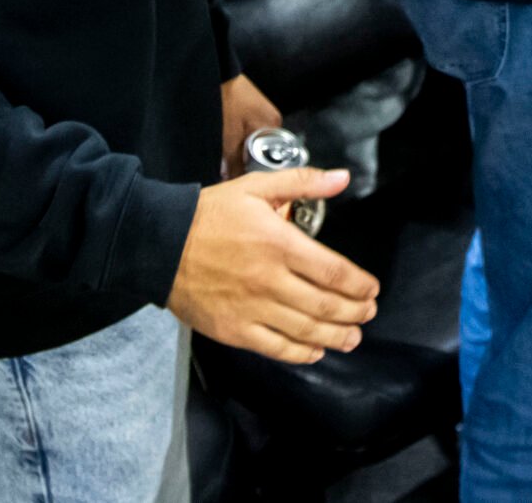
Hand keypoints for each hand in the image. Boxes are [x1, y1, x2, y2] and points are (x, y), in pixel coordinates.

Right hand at [168, 170, 379, 363]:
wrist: (159, 245)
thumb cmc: (210, 214)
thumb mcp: (257, 187)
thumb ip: (303, 182)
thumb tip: (342, 178)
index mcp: (280, 244)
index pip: (333, 272)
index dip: (359, 285)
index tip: (372, 289)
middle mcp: (270, 280)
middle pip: (325, 304)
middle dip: (354, 312)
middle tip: (368, 313)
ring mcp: (251, 309)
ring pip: (305, 330)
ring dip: (335, 335)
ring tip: (353, 337)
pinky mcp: (233, 330)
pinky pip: (274, 348)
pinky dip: (300, 353)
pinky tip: (315, 351)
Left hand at [219, 73, 282, 178]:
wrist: (217, 74)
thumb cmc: (226, 102)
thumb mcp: (228, 138)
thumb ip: (233, 163)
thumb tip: (233, 183)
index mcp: (274, 126)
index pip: (273, 158)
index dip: (257, 170)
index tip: (243, 178)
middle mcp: (274, 120)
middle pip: (265, 151)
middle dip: (249, 161)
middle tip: (232, 169)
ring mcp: (264, 114)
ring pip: (257, 142)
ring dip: (244, 151)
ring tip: (229, 156)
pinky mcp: (254, 110)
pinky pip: (252, 132)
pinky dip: (241, 140)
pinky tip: (229, 142)